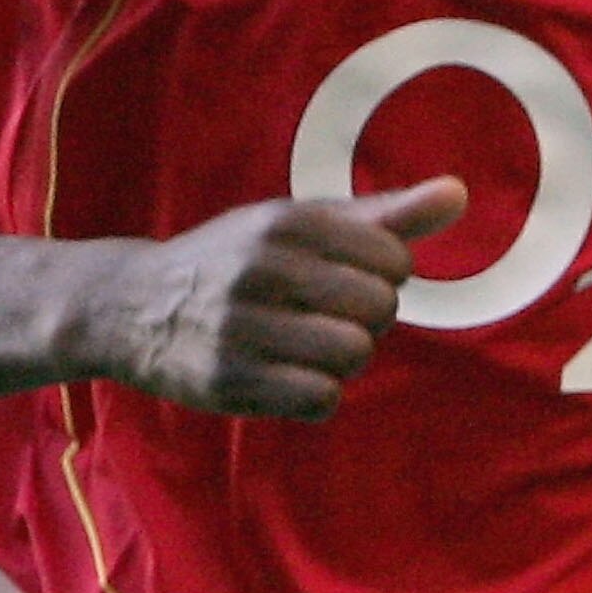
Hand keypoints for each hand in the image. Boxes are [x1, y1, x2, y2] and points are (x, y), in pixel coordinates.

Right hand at [99, 178, 467, 419]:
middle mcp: (261, 268)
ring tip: (308, 347)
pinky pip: (321, 399)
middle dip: (365, 319)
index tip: (345, 277)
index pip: (393, 259)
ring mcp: (241, 327)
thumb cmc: (237, 261)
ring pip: (352, 356)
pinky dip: (317, 393)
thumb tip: (459, 193)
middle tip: (323, 316)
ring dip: (343, 360)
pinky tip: (289, 375)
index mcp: (285, 222)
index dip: (383, 275)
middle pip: (378, 309)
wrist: (131, 307)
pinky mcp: (228, 380)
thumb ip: (385, 213)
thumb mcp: (300, 223)